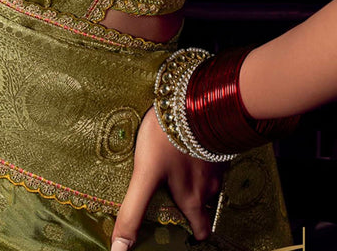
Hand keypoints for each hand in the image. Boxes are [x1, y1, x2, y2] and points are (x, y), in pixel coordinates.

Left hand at [111, 106, 223, 250]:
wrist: (196, 100)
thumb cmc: (169, 140)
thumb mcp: (145, 175)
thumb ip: (133, 212)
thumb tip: (119, 250)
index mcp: (193, 198)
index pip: (201, 229)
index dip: (195, 233)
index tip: (188, 234)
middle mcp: (209, 185)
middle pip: (204, 203)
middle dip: (193, 203)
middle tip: (177, 197)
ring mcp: (215, 161)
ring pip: (207, 178)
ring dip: (195, 177)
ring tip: (177, 167)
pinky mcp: (217, 139)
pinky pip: (210, 154)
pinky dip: (200, 154)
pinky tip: (186, 143)